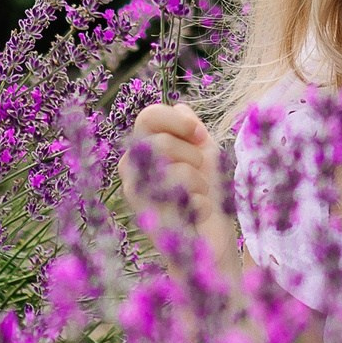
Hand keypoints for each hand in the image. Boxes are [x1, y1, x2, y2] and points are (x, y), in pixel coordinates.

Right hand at [122, 101, 225, 235]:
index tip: (199, 135)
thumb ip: (191, 130)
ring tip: (198, 195)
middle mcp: (131, 168)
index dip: (178, 121)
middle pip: (160, 143)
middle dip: (193, 156)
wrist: (210, 237)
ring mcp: (136, 195)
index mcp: (142, 147)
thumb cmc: (206, 192)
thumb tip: (180, 106)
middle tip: (199, 172)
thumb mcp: (205, 152)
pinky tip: (197, 216)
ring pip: (176, 171)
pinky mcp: (150, 221)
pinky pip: (186, 200)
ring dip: (200, 183)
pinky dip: (203, 206)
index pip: (148, 116)